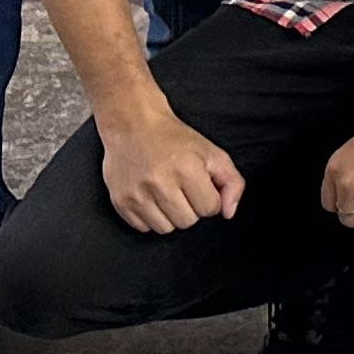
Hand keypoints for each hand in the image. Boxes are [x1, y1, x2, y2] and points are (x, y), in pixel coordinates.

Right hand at [100, 107, 243, 234]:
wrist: (133, 125)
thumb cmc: (175, 139)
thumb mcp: (212, 153)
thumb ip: (232, 183)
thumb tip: (228, 213)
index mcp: (187, 168)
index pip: (209, 209)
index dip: (209, 198)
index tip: (200, 185)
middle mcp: (160, 183)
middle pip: (187, 222)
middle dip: (190, 208)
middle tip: (182, 188)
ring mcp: (137, 194)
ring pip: (165, 229)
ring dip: (170, 215)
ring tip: (166, 193)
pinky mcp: (120, 202)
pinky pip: (144, 228)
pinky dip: (150, 217)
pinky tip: (150, 197)